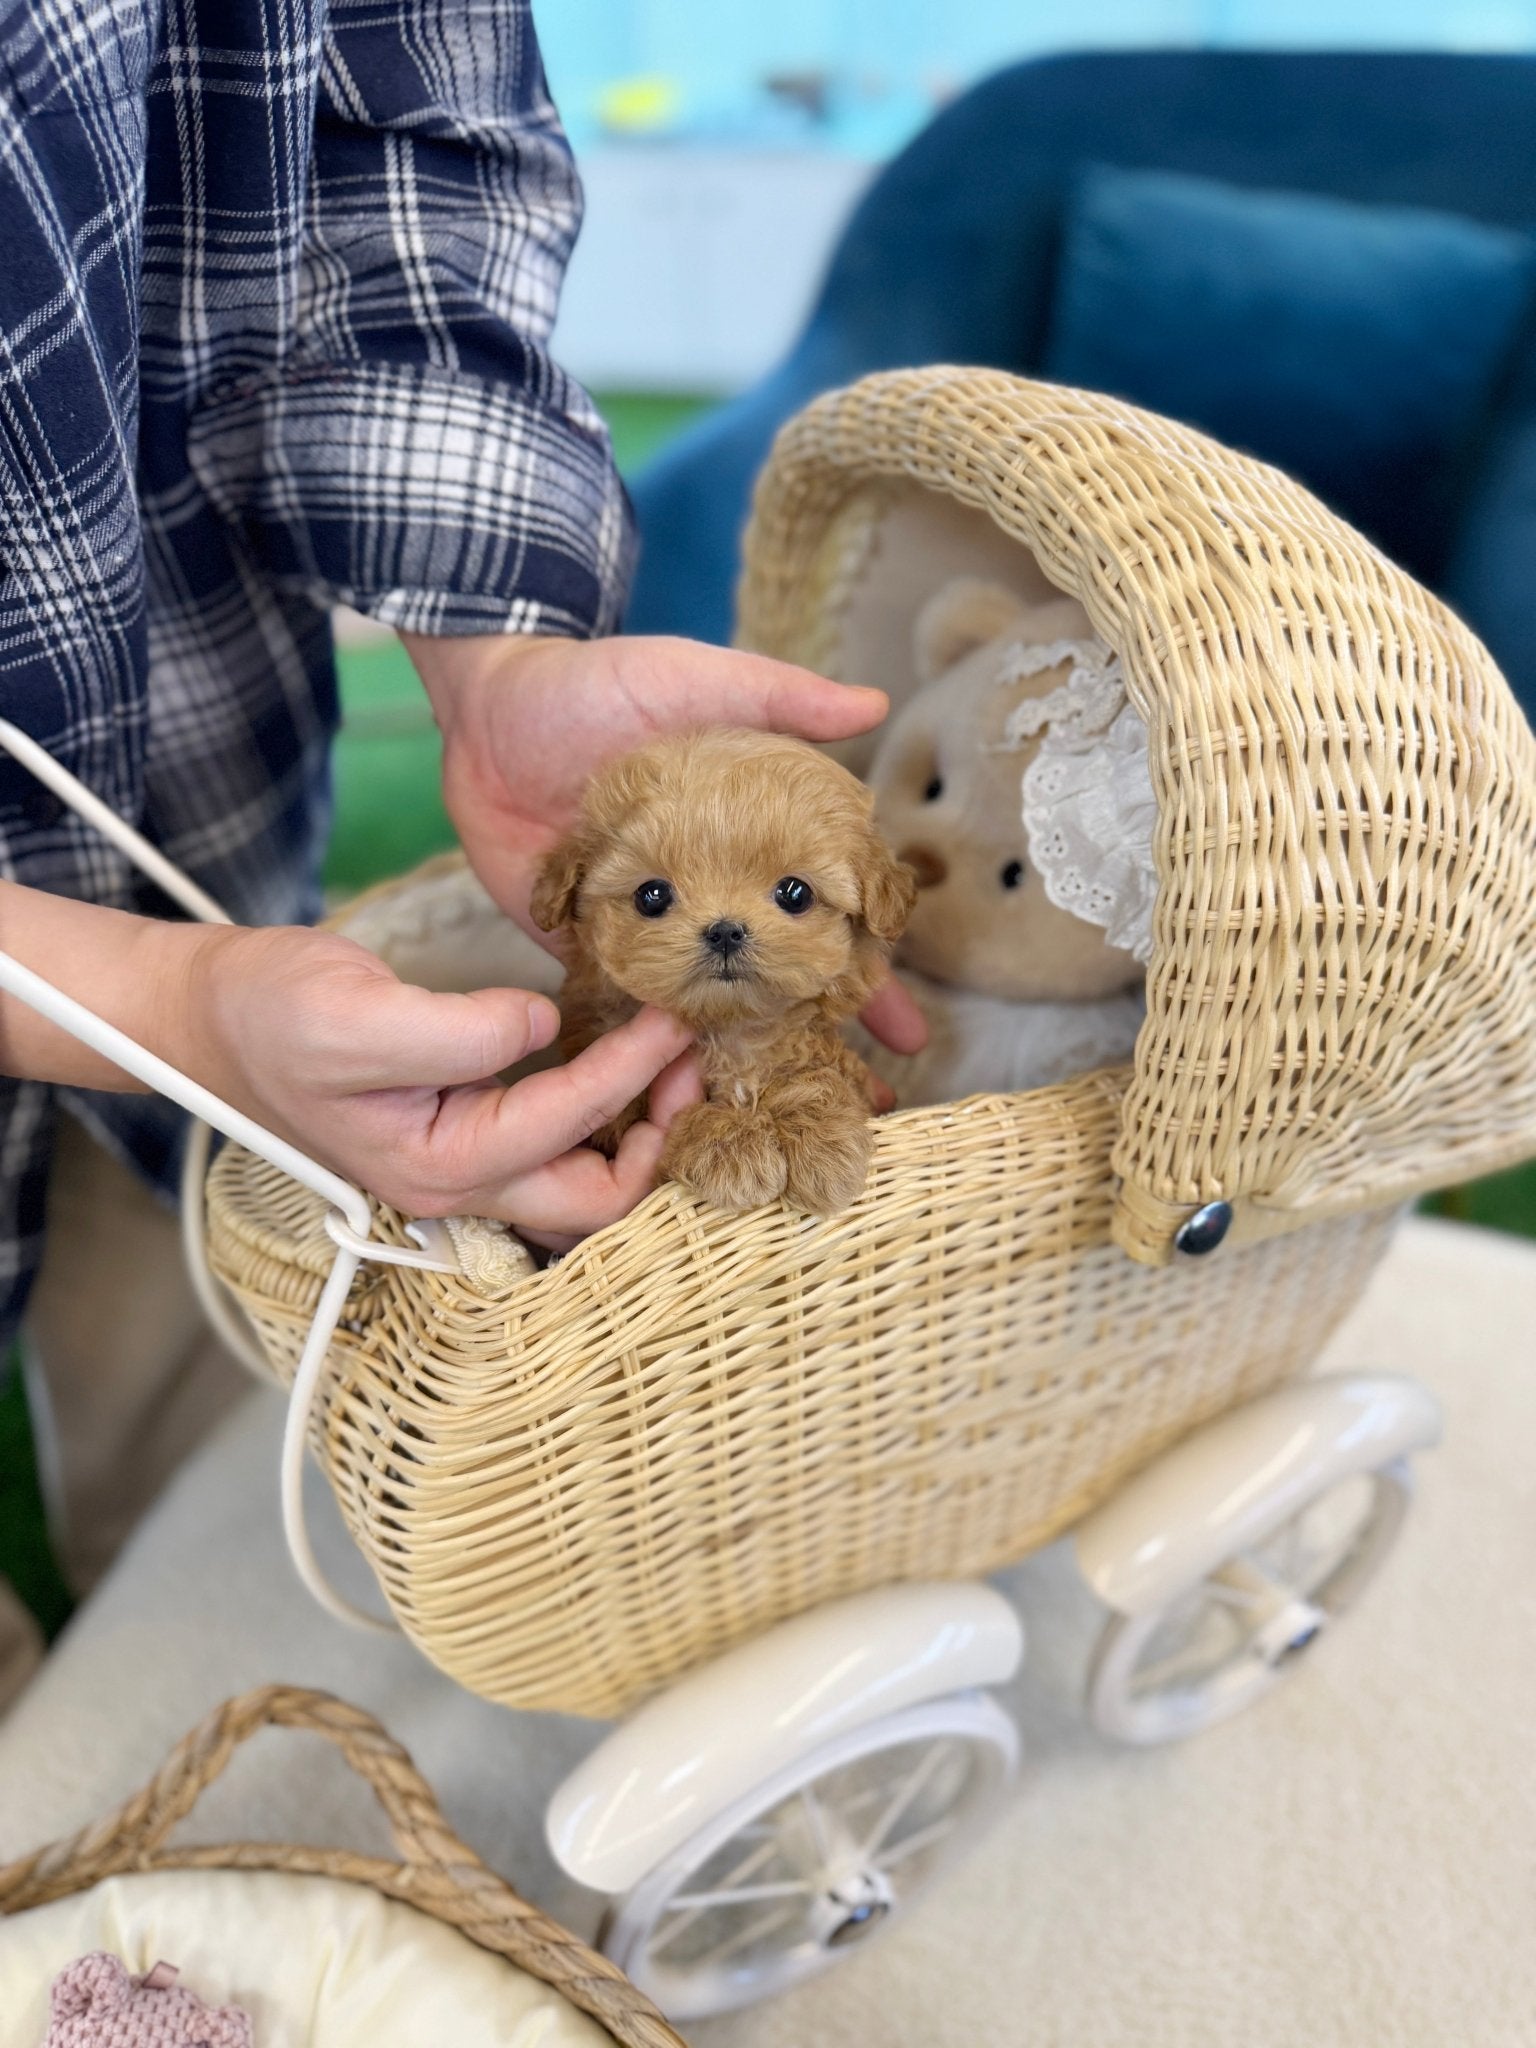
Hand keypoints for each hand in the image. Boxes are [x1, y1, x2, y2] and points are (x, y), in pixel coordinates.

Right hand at [183, 923, 701, 1250]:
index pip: (570, 1126)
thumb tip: (542, 1025)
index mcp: (440, 1166)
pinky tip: (624, 1064)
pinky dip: (606, 1117)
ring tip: (675, 1066)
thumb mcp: (356, 1013)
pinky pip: (558, 1149)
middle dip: (662, 1140)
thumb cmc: (273, 1015)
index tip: (674, 1013)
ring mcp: (465, 1167)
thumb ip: (458, 1032)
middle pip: (597, 1200)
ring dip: (642, 1136)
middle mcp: (461, 1184)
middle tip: (695, 1063)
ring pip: (584, 1185)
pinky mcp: (465, 1136)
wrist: (216, 1017)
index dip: (634, 1069)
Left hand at [404, 630, 927, 1054]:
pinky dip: (650, 1043)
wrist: (488, 708)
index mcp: (745, 836)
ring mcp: (649, 922)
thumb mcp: (695, 680)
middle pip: (777, 969)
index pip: (818, 908)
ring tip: (789, 1104)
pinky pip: (624, 999)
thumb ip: (779, 696)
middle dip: (825, 1028)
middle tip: (871, 1090)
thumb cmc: (596, 684)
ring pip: (709, 998)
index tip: (906, 1018)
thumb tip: (874, 705)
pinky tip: (683, 1094)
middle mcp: (706, 888)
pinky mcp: (585, 941)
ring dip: (746, 1049)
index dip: (866, 961)